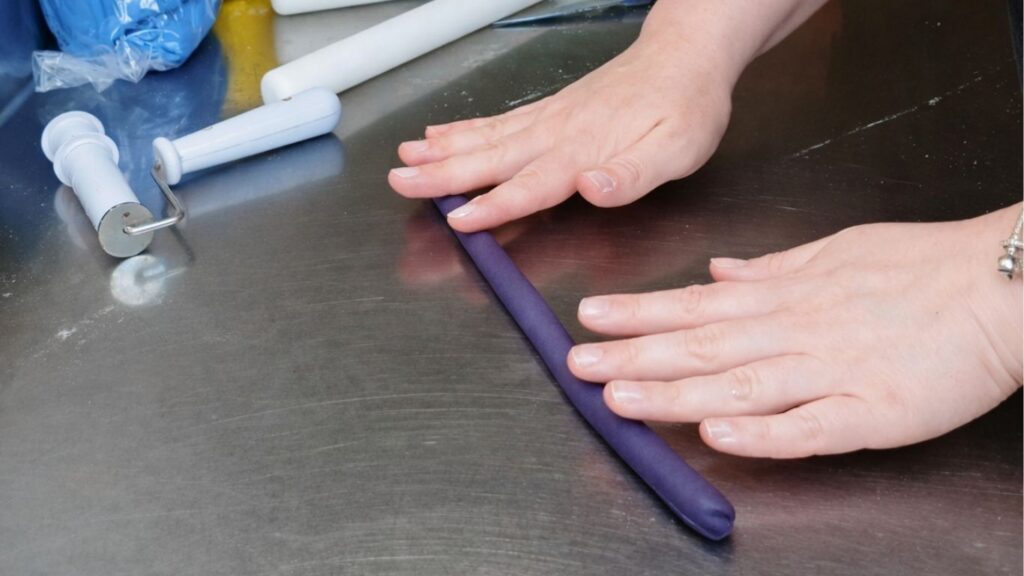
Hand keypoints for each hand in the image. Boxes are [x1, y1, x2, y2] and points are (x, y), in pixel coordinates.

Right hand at [388, 27, 732, 231]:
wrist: (686, 55)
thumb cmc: (686, 106)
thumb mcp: (677, 150)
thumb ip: (631, 175)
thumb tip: (590, 189)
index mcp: (586, 150)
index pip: (532, 183)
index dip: (495, 204)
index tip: (458, 219)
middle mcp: (559, 132)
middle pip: (493, 158)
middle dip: (443, 174)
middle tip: (399, 182)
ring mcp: (551, 118)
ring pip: (487, 137)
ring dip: (443, 150)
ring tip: (404, 159)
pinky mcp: (551, 110)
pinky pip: (498, 122)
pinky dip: (464, 128)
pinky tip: (439, 134)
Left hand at [567, 205, 1023, 457]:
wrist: (1004, 286)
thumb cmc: (923, 266)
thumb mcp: (838, 250)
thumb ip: (773, 268)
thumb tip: (719, 269)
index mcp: (788, 295)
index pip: (698, 304)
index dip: (641, 313)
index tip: (591, 316)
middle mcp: (796, 331)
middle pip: (703, 346)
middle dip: (635, 356)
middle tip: (577, 364)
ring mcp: (832, 372)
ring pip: (739, 385)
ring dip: (675, 394)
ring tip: (620, 398)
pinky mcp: (872, 414)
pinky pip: (809, 429)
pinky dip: (762, 433)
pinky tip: (716, 437)